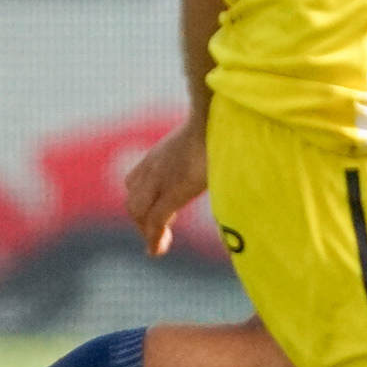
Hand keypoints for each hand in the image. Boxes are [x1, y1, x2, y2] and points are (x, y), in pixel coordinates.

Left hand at [124, 115, 211, 256]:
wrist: (215, 115)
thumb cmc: (220, 121)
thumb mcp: (206, 134)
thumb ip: (208, 143)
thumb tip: (234, 142)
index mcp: (159, 154)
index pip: (134, 182)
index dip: (141, 201)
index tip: (157, 216)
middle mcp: (152, 167)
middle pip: (132, 200)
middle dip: (141, 220)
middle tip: (159, 234)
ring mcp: (160, 179)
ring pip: (138, 212)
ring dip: (146, 230)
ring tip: (159, 245)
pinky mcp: (173, 191)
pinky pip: (156, 220)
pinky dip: (154, 238)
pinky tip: (157, 251)